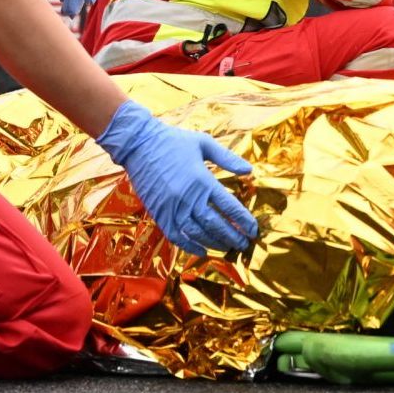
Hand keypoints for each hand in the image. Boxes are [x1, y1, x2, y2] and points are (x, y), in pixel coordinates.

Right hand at [96, 100, 257, 254]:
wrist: (140, 144)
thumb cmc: (173, 140)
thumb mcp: (204, 143)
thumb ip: (227, 158)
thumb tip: (249, 170)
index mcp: (202, 180)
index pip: (228, 206)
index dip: (243, 220)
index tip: (253, 230)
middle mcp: (188, 197)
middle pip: (215, 224)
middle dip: (232, 236)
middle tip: (244, 245)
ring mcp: (172, 208)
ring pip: (197, 233)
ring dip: (214, 243)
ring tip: (227, 248)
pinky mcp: (159, 213)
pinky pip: (176, 236)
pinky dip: (189, 246)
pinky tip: (201, 251)